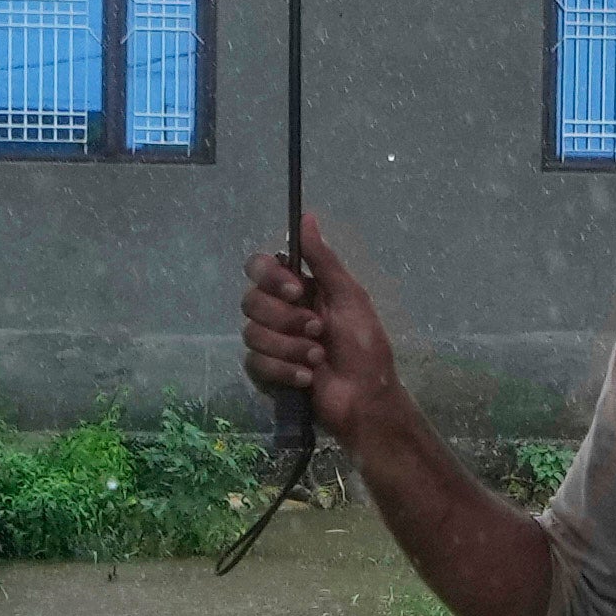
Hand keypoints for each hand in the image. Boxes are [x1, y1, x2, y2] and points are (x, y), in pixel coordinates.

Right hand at [237, 217, 405, 434]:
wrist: (365, 398)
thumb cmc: (365, 346)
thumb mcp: (349, 297)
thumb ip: (323, 260)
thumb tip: (307, 216)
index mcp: (297, 289)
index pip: (258, 268)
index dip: (270, 277)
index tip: (296, 291)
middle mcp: (279, 311)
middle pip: (250, 300)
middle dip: (287, 320)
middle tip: (318, 331)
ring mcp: (270, 342)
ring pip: (251, 333)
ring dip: (290, 348)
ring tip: (318, 359)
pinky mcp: (266, 372)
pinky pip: (254, 362)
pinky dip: (284, 370)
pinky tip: (307, 379)